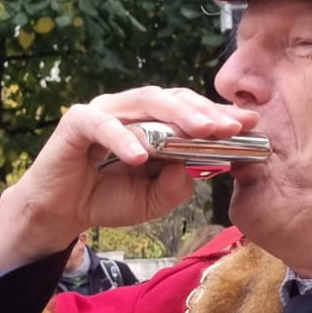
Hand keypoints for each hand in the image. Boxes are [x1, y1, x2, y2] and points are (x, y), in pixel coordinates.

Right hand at [0, 87, 257, 269]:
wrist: (61, 213)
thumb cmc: (107, 200)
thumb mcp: (153, 200)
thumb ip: (177, 186)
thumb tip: (199, 168)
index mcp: (153, 123)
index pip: (190, 111)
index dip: (219, 114)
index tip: (250, 122)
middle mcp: (131, 111)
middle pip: (173, 100)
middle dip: (205, 112)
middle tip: (231, 126)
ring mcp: (104, 112)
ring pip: (145, 104)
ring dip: (176, 117)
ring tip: (201, 132)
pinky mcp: (77, 122)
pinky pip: (103, 125)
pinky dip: (123, 139)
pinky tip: (141, 155)